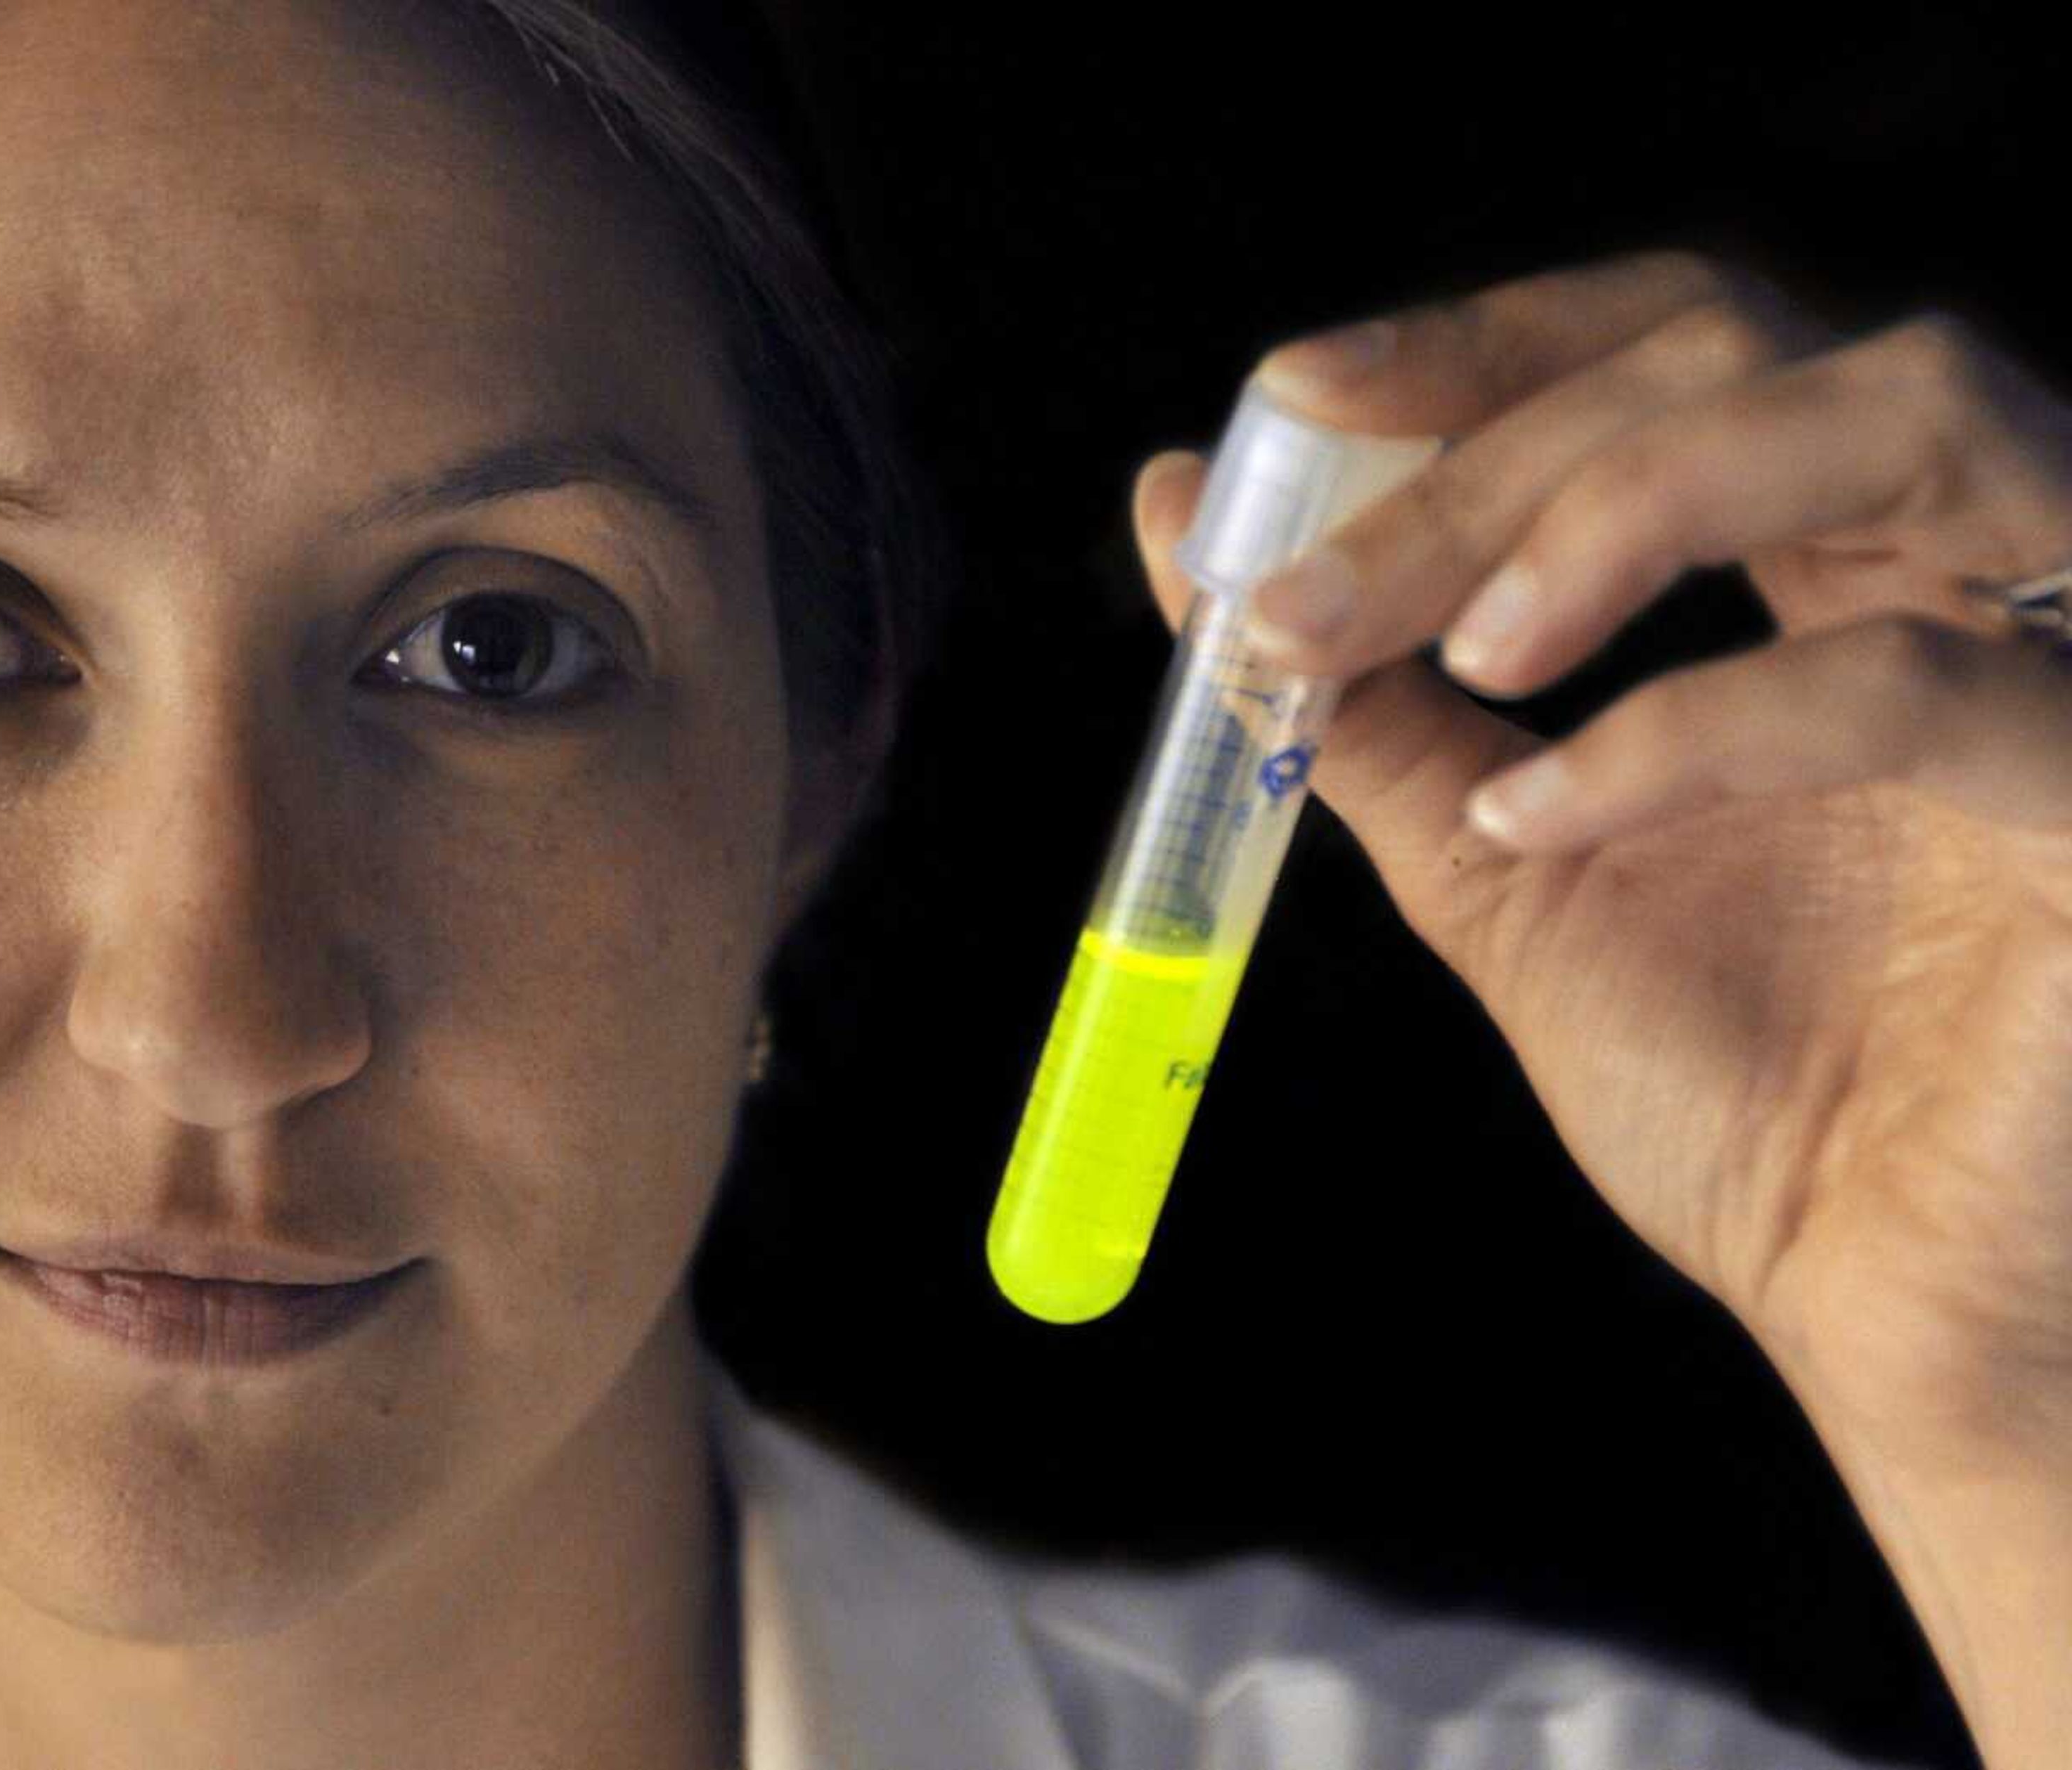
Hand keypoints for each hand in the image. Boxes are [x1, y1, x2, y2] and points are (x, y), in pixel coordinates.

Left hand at [1129, 246, 2071, 1493]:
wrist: (1891, 1313)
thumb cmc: (1748, 1092)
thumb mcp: (1505, 864)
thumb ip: (1363, 701)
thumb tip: (1180, 531)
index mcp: (1841, 560)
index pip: (1670, 343)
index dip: (1483, 345)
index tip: (1288, 399)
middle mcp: (1979, 558)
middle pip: (1741, 344)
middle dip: (1489, 453)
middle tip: (1297, 598)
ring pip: (1902, 402)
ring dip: (1622, 502)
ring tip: (1463, 655)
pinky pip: (1924, 683)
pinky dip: (1699, 729)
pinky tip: (1545, 819)